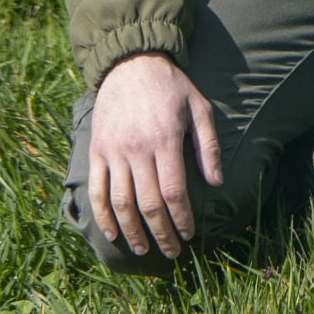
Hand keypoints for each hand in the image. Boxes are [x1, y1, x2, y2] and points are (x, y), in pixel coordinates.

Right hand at [88, 52, 222, 261]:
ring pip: (121, 202)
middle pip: (148, 203)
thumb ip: (209, 145)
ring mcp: (114, 150)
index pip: (173, 192)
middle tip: (171, 251)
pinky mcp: (97, 149)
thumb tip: (216, 182)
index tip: (189, 234)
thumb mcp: (199, 106)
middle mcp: (137, 148)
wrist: (131, 61)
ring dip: (132, 232)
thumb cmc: (170, 85)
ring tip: (144, 249)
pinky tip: (113, 233)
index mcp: (165, 138)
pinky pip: (97, 189)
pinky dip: (103, 216)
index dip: (182, 218)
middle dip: (162, 233)